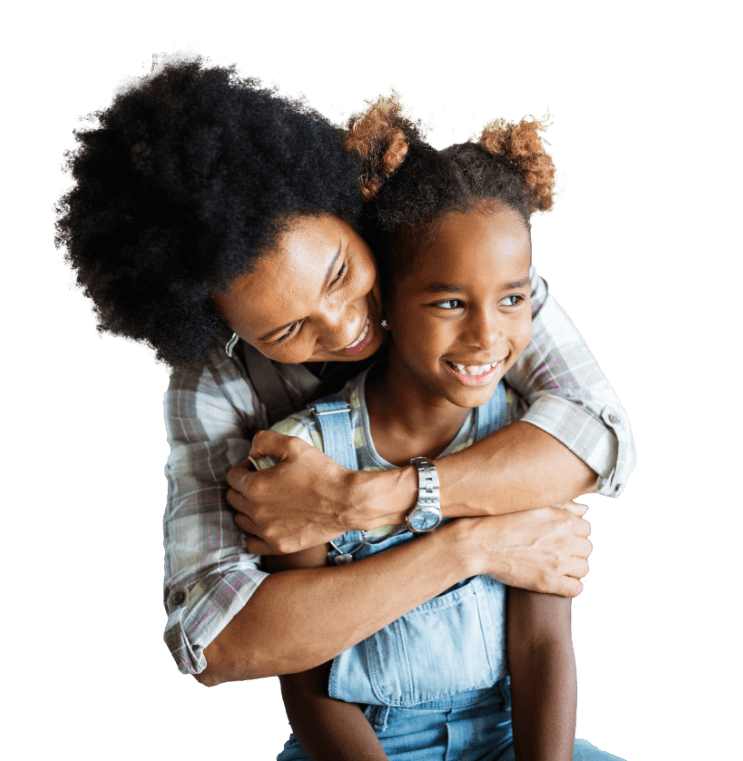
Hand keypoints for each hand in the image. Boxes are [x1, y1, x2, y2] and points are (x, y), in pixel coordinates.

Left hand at [226, 430, 359, 554]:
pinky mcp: (279, 546)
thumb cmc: (322, 472)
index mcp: (255, 487)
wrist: (347, 501)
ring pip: (240, 520)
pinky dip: (254, 532)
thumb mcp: (293, 445)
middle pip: (233, 499)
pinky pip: (252, 543)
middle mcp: (256, 512)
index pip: (232, 477)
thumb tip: (251, 452)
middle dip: (242, 487)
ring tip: (266, 501)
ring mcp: (267, 532)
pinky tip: (267, 523)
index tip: (257, 467)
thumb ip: (264, 441)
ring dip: (247, 509)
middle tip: (262, 482)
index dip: (243, 468)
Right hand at [451, 502, 591, 597]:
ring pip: (584, 569)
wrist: (478, 543)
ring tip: (557, 566)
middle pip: (587, 549)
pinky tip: (558, 581)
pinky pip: (576, 589)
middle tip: (557, 551)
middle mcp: (565, 540)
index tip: (561, 536)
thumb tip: (585, 510)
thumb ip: (563, 506)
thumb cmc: (500, 520)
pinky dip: (570, 586)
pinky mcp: (549, 582)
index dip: (574, 532)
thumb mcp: (532, 505)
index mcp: (563, 519)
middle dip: (575, 550)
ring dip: (573, 568)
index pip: (586, 528)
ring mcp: (558, 562)